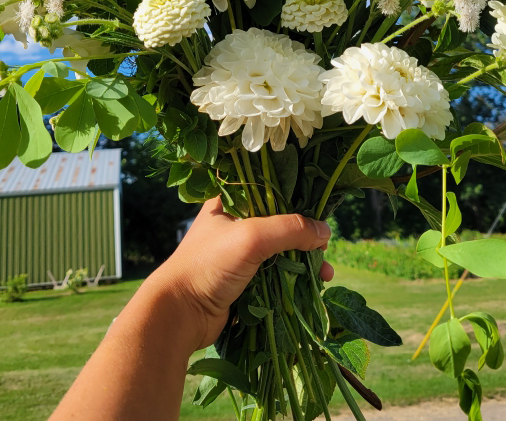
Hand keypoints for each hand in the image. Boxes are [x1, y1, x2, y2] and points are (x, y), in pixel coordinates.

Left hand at [148, 197, 333, 349]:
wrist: (180, 314)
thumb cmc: (209, 265)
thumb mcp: (251, 236)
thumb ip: (289, 229)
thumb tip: (325, 231)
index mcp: (229, 202)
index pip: (270, 190)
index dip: (297, 199)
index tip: (321, 211)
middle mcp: (235, 223)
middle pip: (280, 223)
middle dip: (306, 237)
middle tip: (324, 250)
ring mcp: (240, 254)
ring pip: (282, 252)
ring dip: (305, 262)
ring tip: (325, 275)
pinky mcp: (244, 280)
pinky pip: (277, 275)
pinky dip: (295, 280)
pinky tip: (312, 287)